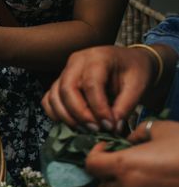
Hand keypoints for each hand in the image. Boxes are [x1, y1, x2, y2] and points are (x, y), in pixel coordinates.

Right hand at [41, 46, 155, 132]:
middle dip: (79, 114)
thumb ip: (125, 106)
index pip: (91, 84)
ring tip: (85, 129)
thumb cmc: (134, 72)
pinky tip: (72, 123)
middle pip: (67, 89)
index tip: (108, 126)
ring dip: (66, 117)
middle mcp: (77, 61)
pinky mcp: (59, 83)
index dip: (98, 108)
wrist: (128, 64)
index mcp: (99, 57)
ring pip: (54, 96)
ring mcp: (65, 72)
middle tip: (94, 129)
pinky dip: (55, 114)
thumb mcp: (138, 86)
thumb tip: (111, 127)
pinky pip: (48, 100)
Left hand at [84, 120, 178, 186]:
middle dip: (110, 166)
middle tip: (126, 154)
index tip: (106, 145)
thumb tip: (131, 139)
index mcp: (124, 166)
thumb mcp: (163, 129)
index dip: (94, 153)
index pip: (90, 164)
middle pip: (104, 179)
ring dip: (126, 179)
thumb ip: (139, 132)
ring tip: (147, 166)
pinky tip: (159, 179)